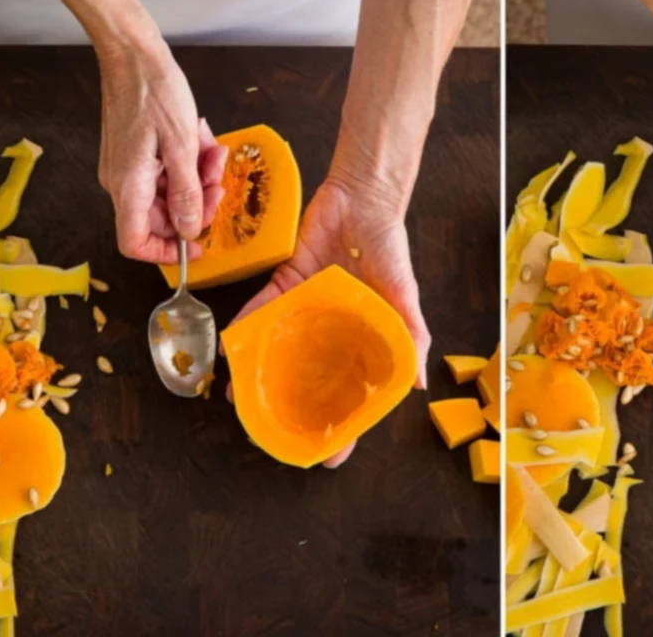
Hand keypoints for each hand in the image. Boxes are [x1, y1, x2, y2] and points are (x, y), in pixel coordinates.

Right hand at [97, 40, 226, 262]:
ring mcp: (130, 167)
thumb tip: (187, 231)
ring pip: (170, 192)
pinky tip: (200, 140)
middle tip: (218, 182)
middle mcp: (123, 183)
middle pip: (162, 218)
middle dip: (196, 203)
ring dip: (197, 178)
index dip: (166, 253)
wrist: (132, 54)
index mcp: (128, 186)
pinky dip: (188, 161)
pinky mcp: (138, 153)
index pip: (135, 243)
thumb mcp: (181, 147)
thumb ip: (186, 193)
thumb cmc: (154, 92)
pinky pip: (167, 171)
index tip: (197, 245)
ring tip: (211, 152)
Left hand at [226, 175, 432, 468]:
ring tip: (241, 395)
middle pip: (310, 376)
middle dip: (292, 405)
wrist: (363, 198)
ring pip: (281, 347)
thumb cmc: (390, 247)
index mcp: (364, 337)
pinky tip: (233, 345)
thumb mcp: (405, 295)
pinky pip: (263, 308)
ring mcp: (308, 308)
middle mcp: (333, 329)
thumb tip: (419, 384)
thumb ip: (410, 335)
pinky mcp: (286, 282)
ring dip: (261, 371)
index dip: (345, 423)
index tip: (329, 454)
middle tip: (272, 430)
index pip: (354, 390)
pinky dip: (247, 326)